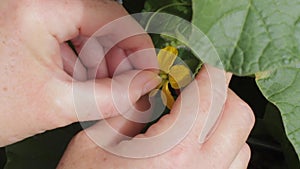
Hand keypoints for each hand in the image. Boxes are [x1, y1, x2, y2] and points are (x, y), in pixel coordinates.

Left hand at [0, 0, 157, 145]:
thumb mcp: (58, 105)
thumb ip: (111, 96)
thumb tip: (143, 85)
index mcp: (38, 8)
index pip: (110, 15)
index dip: (136, 45)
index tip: (147, 68)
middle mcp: (34, 3)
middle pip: (99, 22)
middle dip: (119, 57)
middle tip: (128, 84)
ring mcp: (30, 14)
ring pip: (86, 31)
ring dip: (102, 62)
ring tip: (104, 89)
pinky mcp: (28, 28)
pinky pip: (68, 38)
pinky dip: (83, 62)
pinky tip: (83, 84)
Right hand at [57, 65, 254, 168]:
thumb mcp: (95, 142)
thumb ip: (125, 107)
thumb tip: (146, 85)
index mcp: (172, 152)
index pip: (210, 95)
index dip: (212, 70)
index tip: (207, 60)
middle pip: (239, 115)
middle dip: (221, 93)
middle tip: (198, 87)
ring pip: (240, 142)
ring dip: (222, 120)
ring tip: (194, 116)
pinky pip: (232, 165)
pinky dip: (222, 146)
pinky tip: (194, 143)